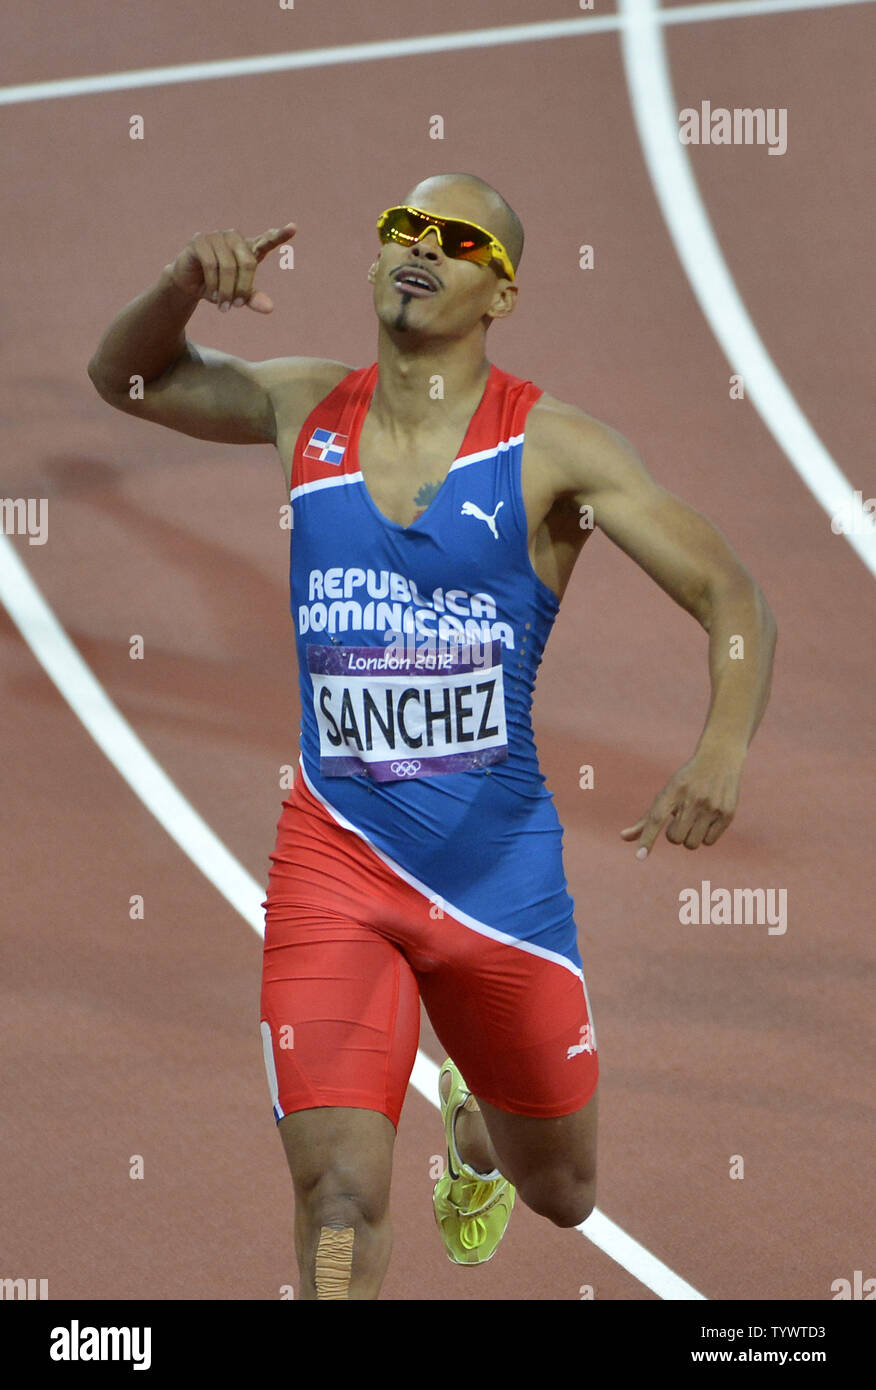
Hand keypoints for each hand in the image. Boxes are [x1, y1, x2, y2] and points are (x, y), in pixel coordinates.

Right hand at [164, 222, 296, 312]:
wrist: (189, 284)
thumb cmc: (218, 286)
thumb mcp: (237, 295)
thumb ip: (253, 298)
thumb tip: (269, 308)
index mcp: (248, 248)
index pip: (267, 240)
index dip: (280, 235)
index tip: (293, 228)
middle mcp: (235, 238)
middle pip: (248, 263)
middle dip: (243, 289)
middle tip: (237, 306)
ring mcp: (217, 237)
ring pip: (229, 267)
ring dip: (227, 291)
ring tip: (223, 306)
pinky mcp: (199, 240)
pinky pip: (211, 264)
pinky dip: (213, 284)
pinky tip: (213, 295)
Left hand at [620, 748, 742, 857]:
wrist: (719, 758)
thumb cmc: (685, 782)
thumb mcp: (666, 794)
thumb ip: (645, 820)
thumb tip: (623, 838)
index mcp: (672, 791)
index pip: (656, 818)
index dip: (647, 838)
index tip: (640, 856)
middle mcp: (692, 798)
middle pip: (675, 838)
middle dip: (674, 834)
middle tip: (680, 819)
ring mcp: (711, 806)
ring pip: (691, 843)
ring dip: (689, 837)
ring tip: (694, 820)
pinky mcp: (727, 814)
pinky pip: (709, 842)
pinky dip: (705, 836)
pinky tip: (708, 819)